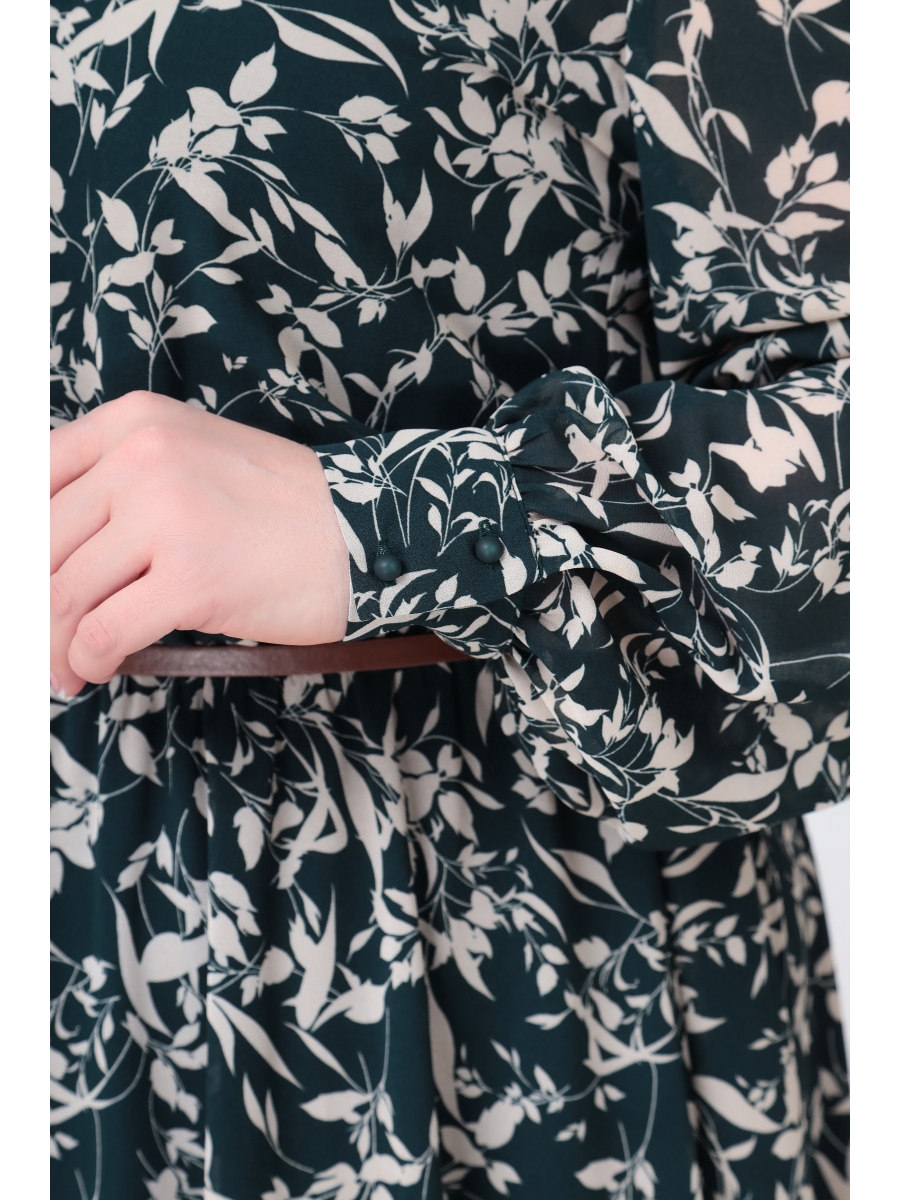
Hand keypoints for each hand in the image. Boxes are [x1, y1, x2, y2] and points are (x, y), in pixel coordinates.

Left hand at [51, 391, 349, 695]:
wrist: (361, 530)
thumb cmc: (277, 505)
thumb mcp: (190, 456)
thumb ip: (119, 481)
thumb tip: (45, 550)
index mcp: (135, 421)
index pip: (32, 482)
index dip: (22, 548)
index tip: (27, 585)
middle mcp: (143, 458)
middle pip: (40, 545)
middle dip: (30, 606)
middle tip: (39, 641)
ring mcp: (168, 516)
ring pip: (63, 592)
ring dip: (54, 644)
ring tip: (66, 667)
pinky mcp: (193, 578)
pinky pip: (104, 631)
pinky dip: (88, 659)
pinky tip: (98, 667)